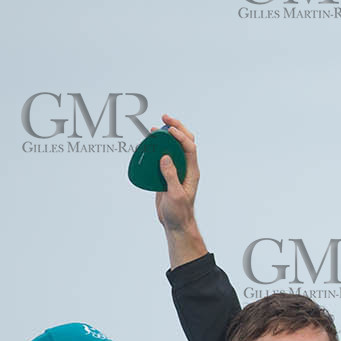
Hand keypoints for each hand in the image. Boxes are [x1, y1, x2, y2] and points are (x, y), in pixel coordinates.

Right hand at [155, 115, 206, 265]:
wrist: (175, 223)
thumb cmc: (179, 212)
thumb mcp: (175, 195)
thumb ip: (171, 176)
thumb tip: (165, 158)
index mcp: (192, 172)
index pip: (189, 148)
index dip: (181, 136)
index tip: (169, 129)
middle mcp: (186, 168)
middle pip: (185, 142)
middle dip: (177, 127)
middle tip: (165, 117)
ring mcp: (176, 170)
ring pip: (173, 147)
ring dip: (166, 135)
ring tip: (156, 126)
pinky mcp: (167, 174)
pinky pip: (163, 157)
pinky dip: (156, 148)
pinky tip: (148, 144)